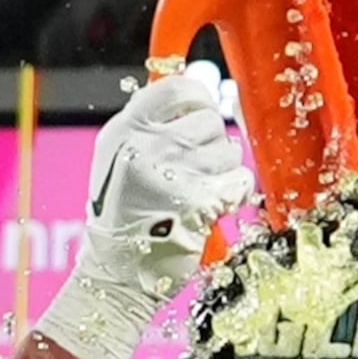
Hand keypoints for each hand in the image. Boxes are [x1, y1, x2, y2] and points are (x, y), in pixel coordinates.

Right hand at [78, 75, 251, 302]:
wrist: (118, 270)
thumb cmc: (122, 215)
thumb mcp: (119, 158)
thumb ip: (151, 126)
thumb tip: (197, 99)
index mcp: (125, 130)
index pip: (178, 88)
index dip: (199, 97)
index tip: (200, 111)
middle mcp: (148, 147)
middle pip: (210, 119)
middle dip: (212, 141)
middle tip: (196, 166)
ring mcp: (174, 175)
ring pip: (229, 149)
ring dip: (223, 168)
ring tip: (200, 187)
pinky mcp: (200, 203)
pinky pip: (239, 179)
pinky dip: (233, 191)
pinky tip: (213, 203)